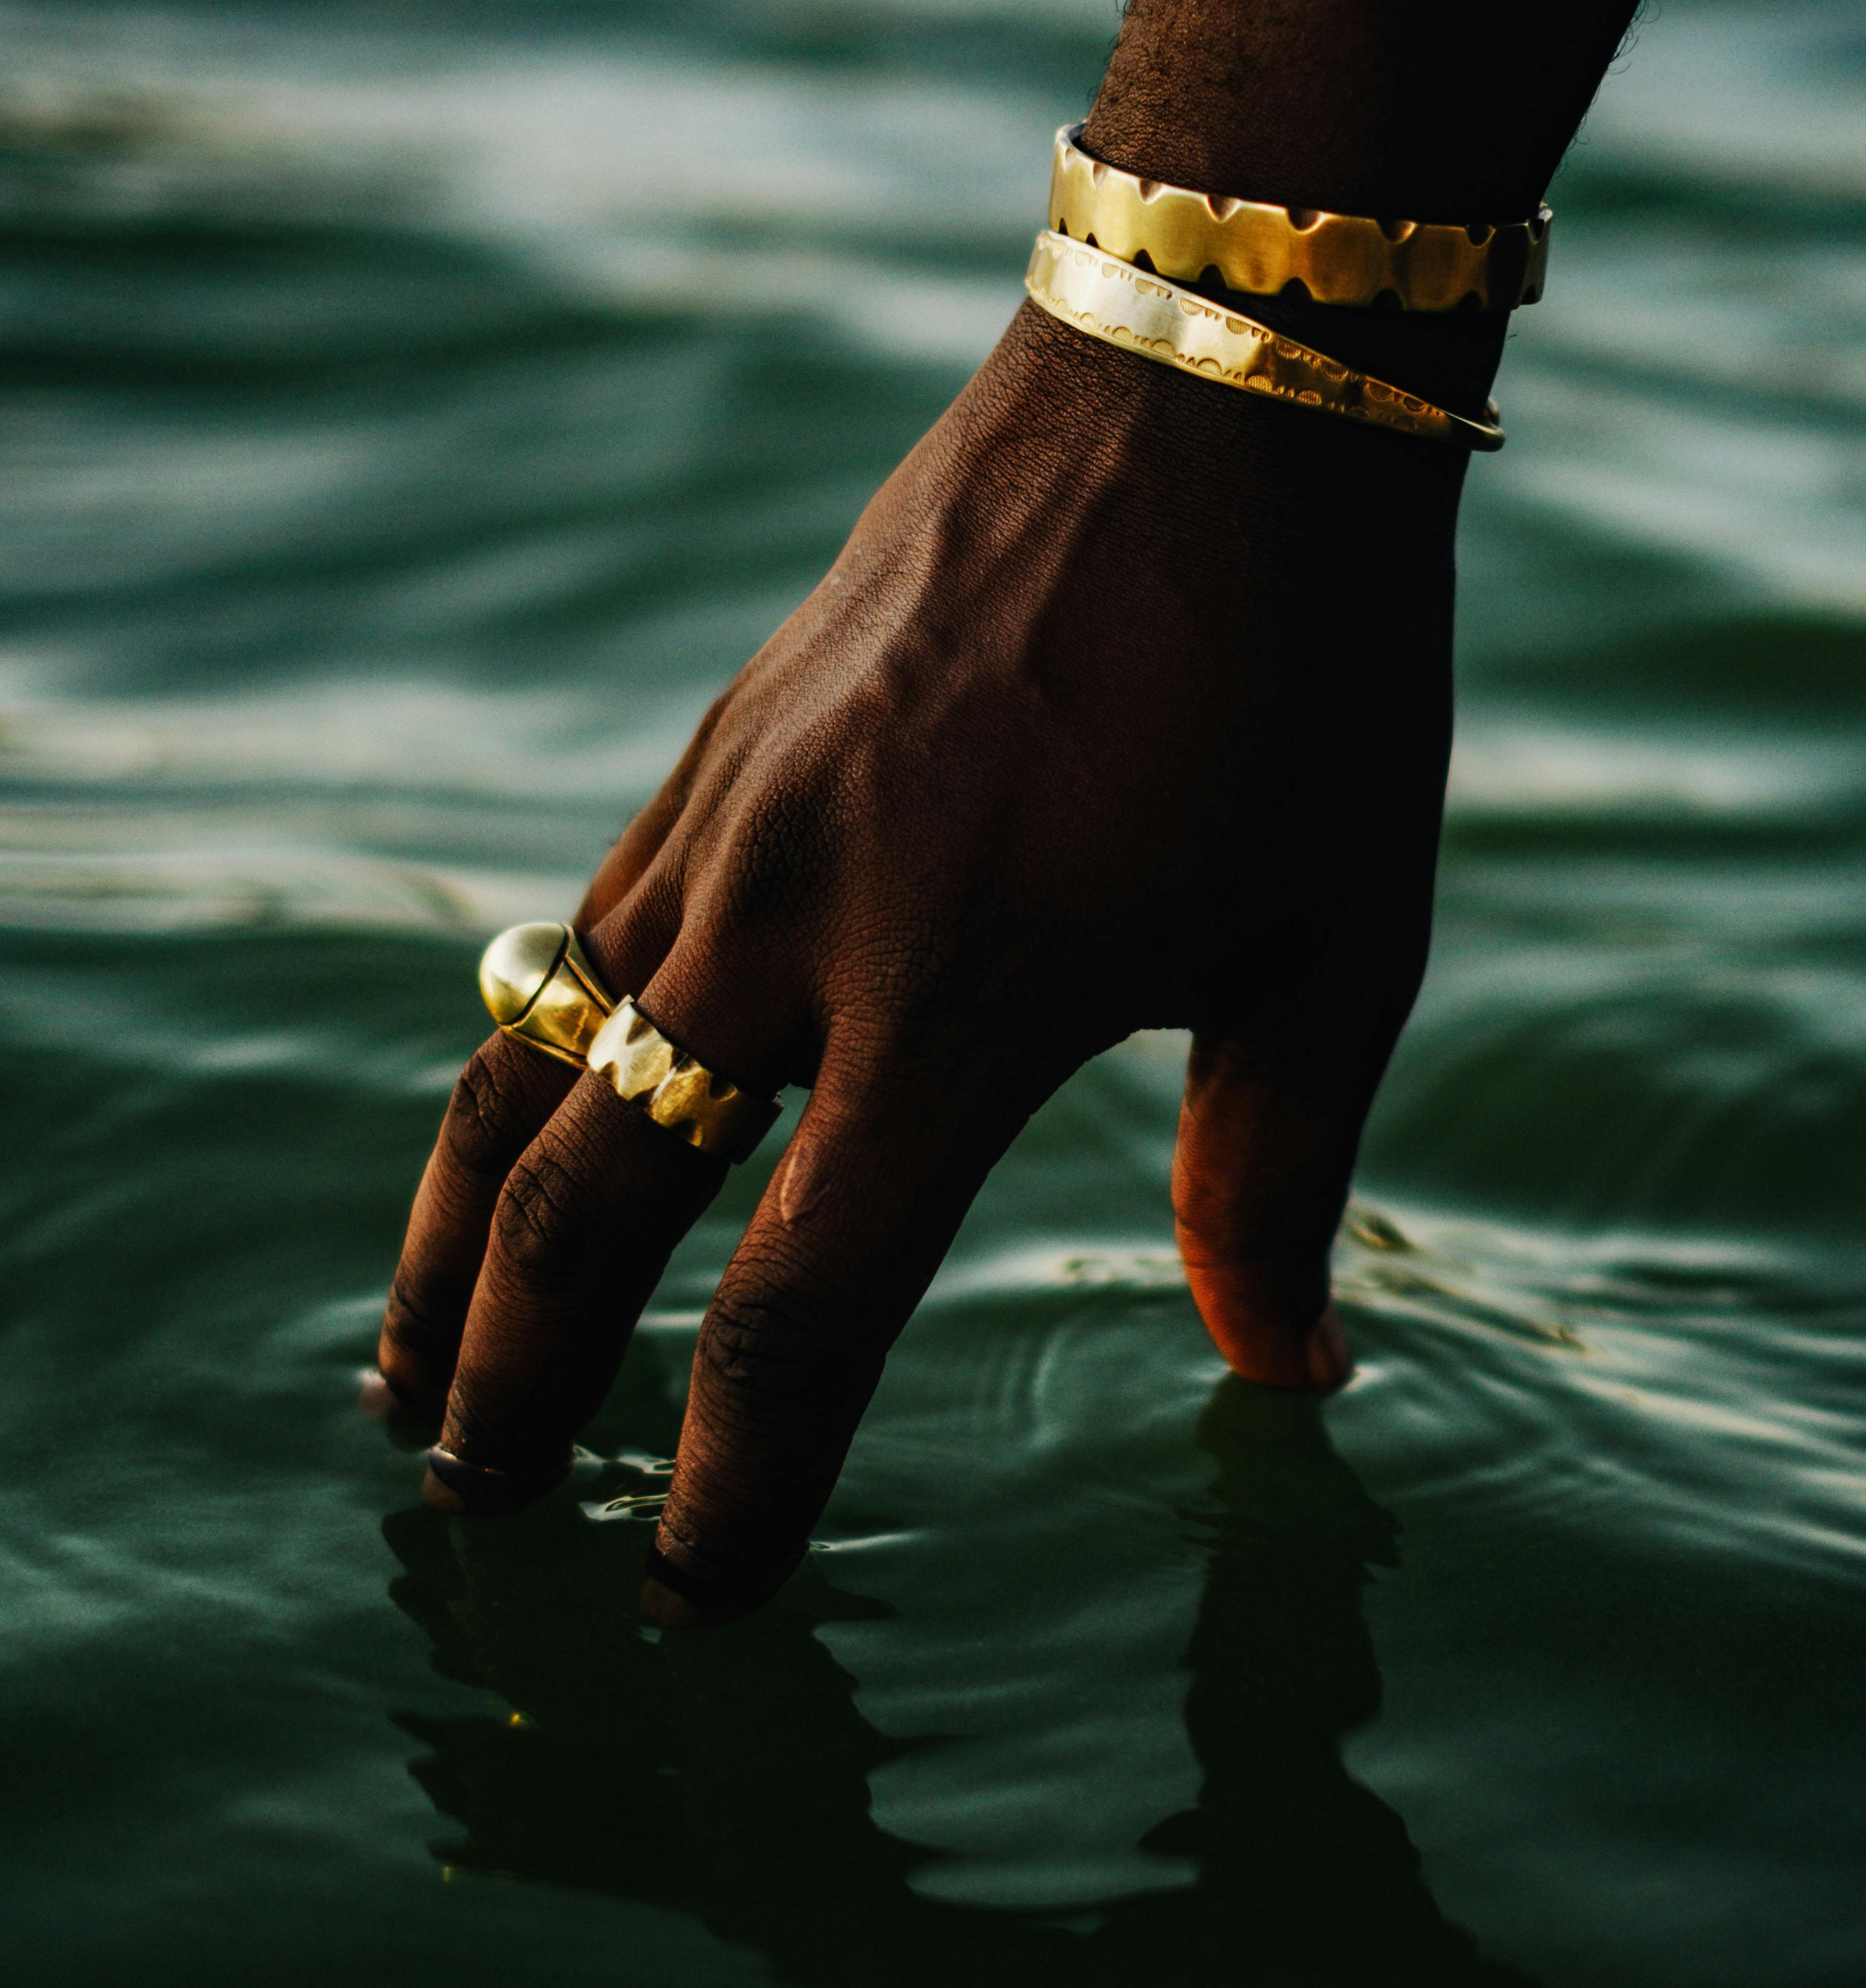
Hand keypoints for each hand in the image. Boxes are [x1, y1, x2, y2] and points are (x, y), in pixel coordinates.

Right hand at [368, 300, 1472, 1621]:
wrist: (1209, 391)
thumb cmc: (1306, 679)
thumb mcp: (1330, 948)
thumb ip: (1278, 1179)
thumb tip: (1297, 1374)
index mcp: (970, 1000)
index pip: (800, 1307)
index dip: (735, 1482)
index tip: (696, 1596)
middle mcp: (807, 921)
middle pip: (590, 1203)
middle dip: (516, 1376)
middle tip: (478, 1499)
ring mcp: (733, 820)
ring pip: (529, 1065)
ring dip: (459, 1235)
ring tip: (413, 1364)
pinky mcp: (718, 746)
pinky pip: (577, 936)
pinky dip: (525, 1066)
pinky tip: (529, 1124)